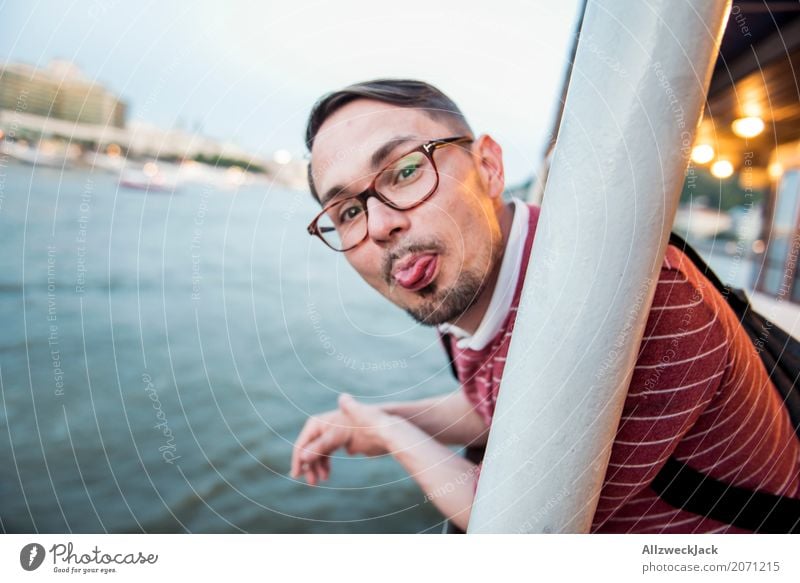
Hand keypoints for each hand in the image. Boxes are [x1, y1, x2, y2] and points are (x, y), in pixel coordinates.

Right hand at [289, 394, 403, 485]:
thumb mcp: (339, 436)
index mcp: (319, 422)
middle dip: (308, 465)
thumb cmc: (360, 426)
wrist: (385, 427)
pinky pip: (327, 455)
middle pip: (308, 449)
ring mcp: (332, 434)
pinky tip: (326, 475)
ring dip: (316, 467)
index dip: (298, 459)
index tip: (297, 475)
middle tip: (311, 482)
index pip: (303, 442)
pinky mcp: (342, 441)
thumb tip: (302, 457)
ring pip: (317, 454)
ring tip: (321, 480)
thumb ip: (320, 445)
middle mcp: (324, 427)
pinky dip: (325, 465)